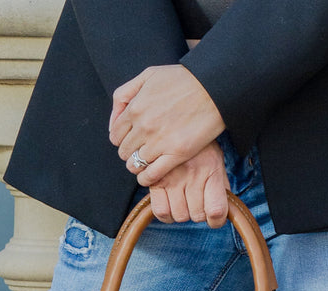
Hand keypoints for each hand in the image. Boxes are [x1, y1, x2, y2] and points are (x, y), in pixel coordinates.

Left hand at [109, 64, 224, 187]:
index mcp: (135, 108)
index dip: (122, 139)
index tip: (132, 139)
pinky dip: (147, 178)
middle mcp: (144, 127)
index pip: (116, 135)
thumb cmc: (183, 79)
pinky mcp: (177, 154)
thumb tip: (113, 123)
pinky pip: (152, 175)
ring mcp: (159, 142)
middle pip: (124, 152)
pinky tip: (149, 176)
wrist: (214, 87)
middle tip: (141, 150)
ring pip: (135, 165)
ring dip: (138, 165)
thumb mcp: (147, 75)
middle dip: (130, 152)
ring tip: (147, 161)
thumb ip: (124, 95)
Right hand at [148, 142, 229, 226]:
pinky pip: (161, 212)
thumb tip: (224, 211)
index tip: (214, 218)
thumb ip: (221, 185)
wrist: (175, 123)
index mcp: (211, 170)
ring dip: (182, 213)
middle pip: (197, 216)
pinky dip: (166, 215)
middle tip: (197, 202)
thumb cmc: (200, 147)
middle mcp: (192, 176)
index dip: (216, 221)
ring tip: (183, 201)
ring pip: (179, 216)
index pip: (216, 211)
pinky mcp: (155, 180)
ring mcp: (172, 179)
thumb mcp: (217, 161)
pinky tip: (170, 206)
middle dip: (199, 214)